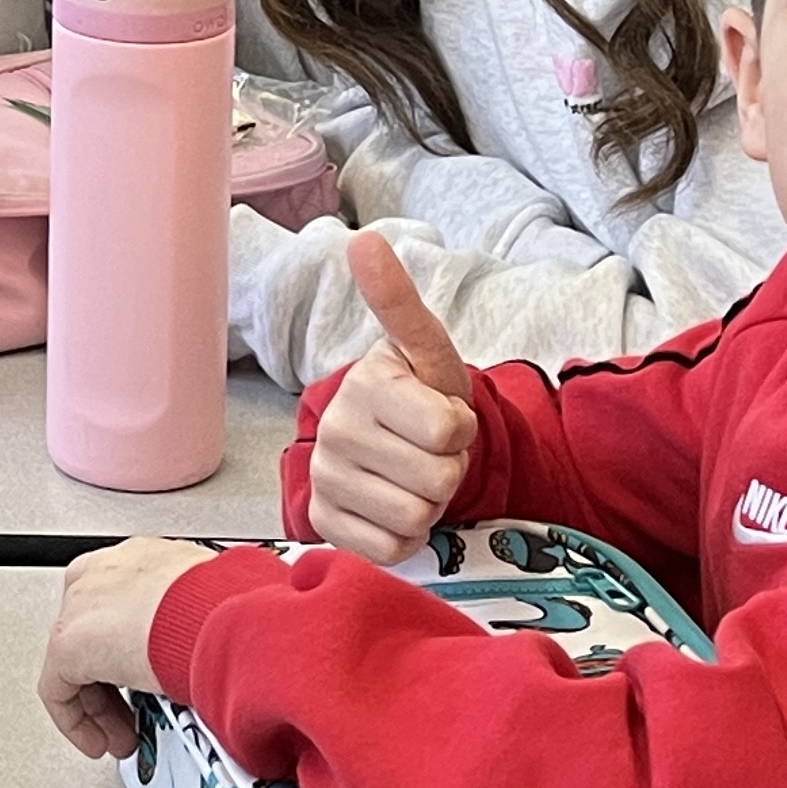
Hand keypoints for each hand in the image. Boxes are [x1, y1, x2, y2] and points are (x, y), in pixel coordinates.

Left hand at [37, 537, 216, 760]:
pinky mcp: (67, 639)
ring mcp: (82, 603)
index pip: (123, 610)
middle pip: (96, 638)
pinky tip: (97, 741)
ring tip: (124, 736)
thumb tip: (216, 654)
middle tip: (136, 717)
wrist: (216, 615)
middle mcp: (105, 574)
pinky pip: (59, 689)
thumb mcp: (209, 615)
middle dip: (115, 687)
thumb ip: (193, 630)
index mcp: (141, 561)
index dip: (133, 656)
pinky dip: (76, 721)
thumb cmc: (225, 611)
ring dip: (100, 708)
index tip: (149, 684)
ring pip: (75, 664)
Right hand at [300, 233, 474, 560]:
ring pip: (417, 517)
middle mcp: (335, 429)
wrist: (387, 448)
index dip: (461, 428)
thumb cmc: (418, 398)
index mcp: (365, 384)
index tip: (443, 417)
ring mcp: (325, 479)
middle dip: (447, 470)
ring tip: (410, 477)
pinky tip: (390, 507)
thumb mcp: (425, 353)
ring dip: (428, 503)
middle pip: (439, 479)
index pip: (448, 431)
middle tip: (426, 452)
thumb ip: (399, 303)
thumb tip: (363, 239)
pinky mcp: (325, 523)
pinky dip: (405, 537)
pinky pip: (393, 549)